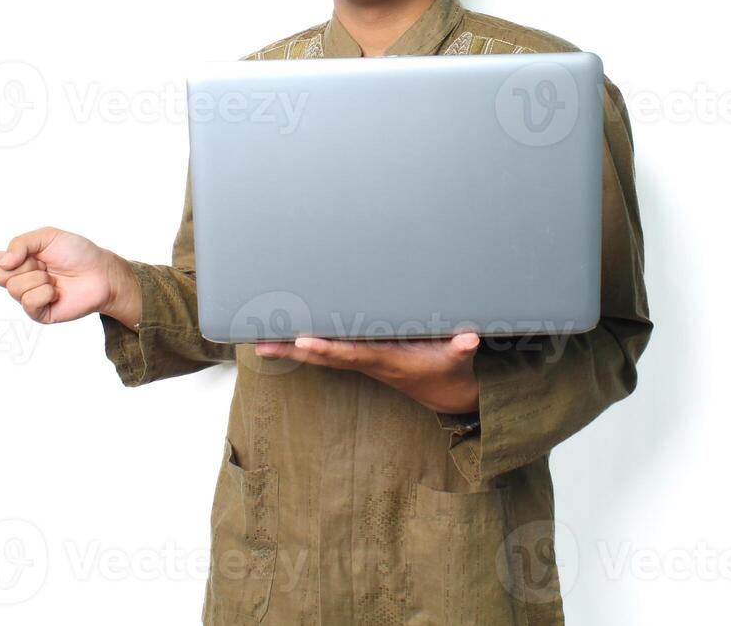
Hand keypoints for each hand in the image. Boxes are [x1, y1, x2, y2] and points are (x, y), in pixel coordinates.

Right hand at [0, 226, 128, 324]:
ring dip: (38, 278)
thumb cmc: (78, 252)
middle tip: (45, 264)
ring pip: (15, 287)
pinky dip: (44, 293)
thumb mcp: (48, 236)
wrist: (101, 273)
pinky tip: (57, 292)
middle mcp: (18, 279)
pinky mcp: (38, 314)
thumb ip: (20, 243)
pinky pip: (29, 302)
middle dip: (22, 265)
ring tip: (55, 278)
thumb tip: (2, 264)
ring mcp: (26, 298)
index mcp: (16, 260)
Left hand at [255, 333, 481, 413]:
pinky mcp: (363, 357)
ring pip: (322, 354)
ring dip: (292, 348)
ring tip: (260, 339)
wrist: (447, 392)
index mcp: (386, 360)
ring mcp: (363, 360)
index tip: (304, 341)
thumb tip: (469, 339)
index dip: (328, 348)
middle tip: (262, 343)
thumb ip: (462, 347)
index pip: (352, 353)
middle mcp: (368, 361)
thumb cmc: (449, 369)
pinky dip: (307, 344)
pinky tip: (286, 337)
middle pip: (325, 356)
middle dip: (294, 349)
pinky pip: (330, 350)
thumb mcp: (458, 359)